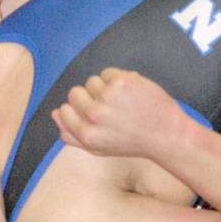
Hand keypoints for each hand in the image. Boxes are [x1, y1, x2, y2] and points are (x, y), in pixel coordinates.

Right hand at [51, 68, 182, 158]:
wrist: (166, 135)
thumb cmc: (132, 142)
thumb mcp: (99, 148)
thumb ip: (72, 135)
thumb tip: (54, 114)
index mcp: (86, 134)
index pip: (63, 110)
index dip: (77, 110)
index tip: (92, 113)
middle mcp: (95, 116)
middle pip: (74, 93)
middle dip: (89, 97)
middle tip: (109, 107)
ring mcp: (108, 97)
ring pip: (92, 81)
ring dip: (104, 88)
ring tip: (122, 102)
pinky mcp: (122, 82)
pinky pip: (107, 73)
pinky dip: (117, 79)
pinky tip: (129, 92)